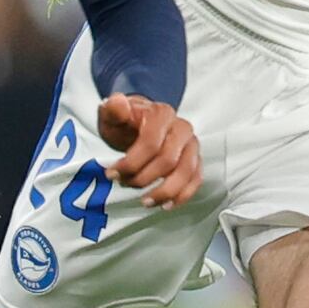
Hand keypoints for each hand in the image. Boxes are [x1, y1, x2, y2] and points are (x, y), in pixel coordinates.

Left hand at [95, 91, 200, 207]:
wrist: (141, 123)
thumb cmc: (126, 123)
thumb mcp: (112, 115)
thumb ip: (113, 109)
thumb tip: (117, 102)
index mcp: (162, 114)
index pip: (150, 143)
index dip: (130, 162)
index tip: (112, 174)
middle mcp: (181, 128)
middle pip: (168, 160)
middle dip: (143, 178)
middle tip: (124, 184)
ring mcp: (192, 145)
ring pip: (186, 172)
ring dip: (164, 192)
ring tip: (144, 201)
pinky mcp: (196, 160)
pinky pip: (195, 180)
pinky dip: (182, 196)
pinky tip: (165, 205)